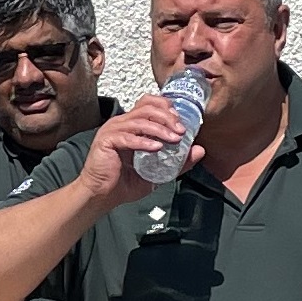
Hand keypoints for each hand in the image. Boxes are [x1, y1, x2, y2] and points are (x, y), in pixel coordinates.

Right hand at [73, 96, 200, 211]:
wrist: (101, 196)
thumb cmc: (123, 183)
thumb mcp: (157, 172)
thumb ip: (178, 161)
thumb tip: (200, 150)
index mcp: (131, 125)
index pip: (149, 104)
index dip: (167, 108)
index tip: (181, 122)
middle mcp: (120, 123)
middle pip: (147, 107)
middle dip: (168, 117)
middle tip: (181, 130)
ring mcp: (112, 131)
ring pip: (140, 121)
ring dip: (160, 128)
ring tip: (174, 139)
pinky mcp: (106, 141)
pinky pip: (128, 137)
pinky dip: (144, 142)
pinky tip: (156, 148)